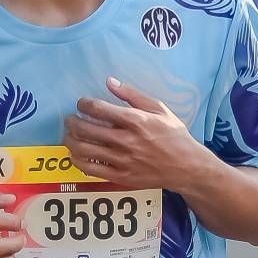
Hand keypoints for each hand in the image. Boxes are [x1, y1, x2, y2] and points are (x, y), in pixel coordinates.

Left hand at [63, 77, 202, 192]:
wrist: (186, 167)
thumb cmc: (174, 135)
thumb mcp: (159, 109)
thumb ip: (132, 95)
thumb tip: (110, 81)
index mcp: (136, 121)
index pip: (98, 109)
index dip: (83, 104)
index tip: (82, 104)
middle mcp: (126, 141)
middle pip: (85, 129)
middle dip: (72, 121)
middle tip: (70, 119)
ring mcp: (122, 161)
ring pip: (83, 149)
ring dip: (70, 140)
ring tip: (70, 135)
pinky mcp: (120, 176)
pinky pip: (90, 169)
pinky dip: (78, 160)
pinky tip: (77, 154)